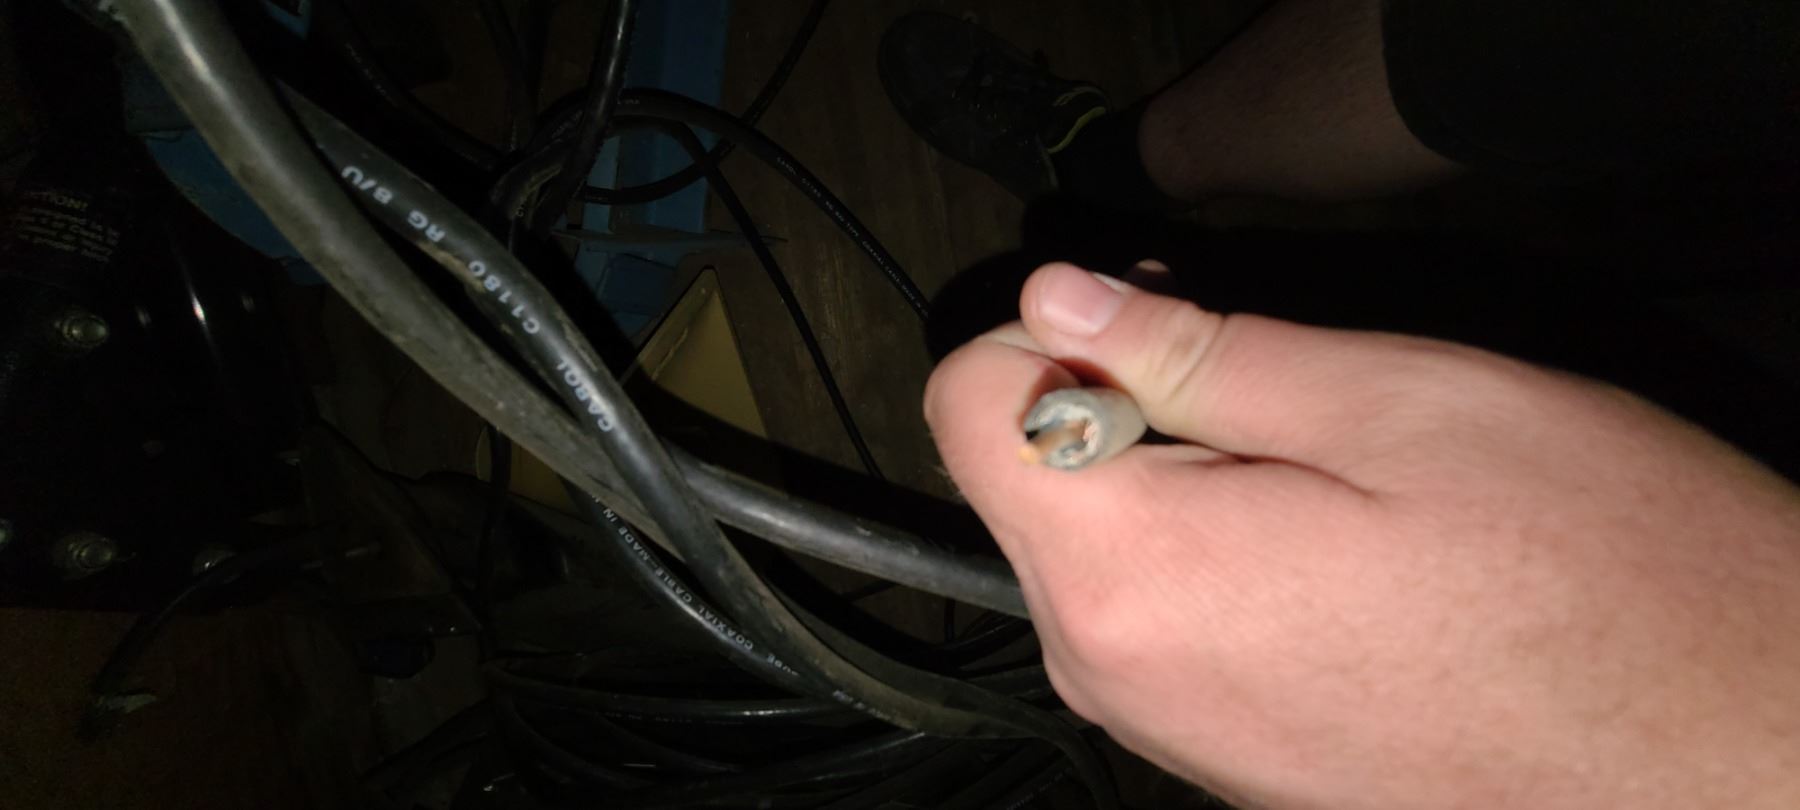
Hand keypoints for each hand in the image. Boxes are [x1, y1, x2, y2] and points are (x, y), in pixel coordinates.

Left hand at [924, 262, 1799, 809]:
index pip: (970, 403)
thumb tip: (1065, 300)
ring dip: (1179, 479)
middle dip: (1120, 402)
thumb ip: (1198, 352)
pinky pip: (1160, 620)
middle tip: (1270, 379)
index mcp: (1133, 576)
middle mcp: (1116, 674)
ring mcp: (1166, 728)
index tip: (1156, 318)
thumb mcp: (1399, 405)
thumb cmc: (1597, 584)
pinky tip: (1337, 545)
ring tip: (1329, 470)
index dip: (1053, 331)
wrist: (1715, 756)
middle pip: (1027, 480)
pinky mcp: (1221, 752)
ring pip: (1096, 548)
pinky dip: (1214, 554)